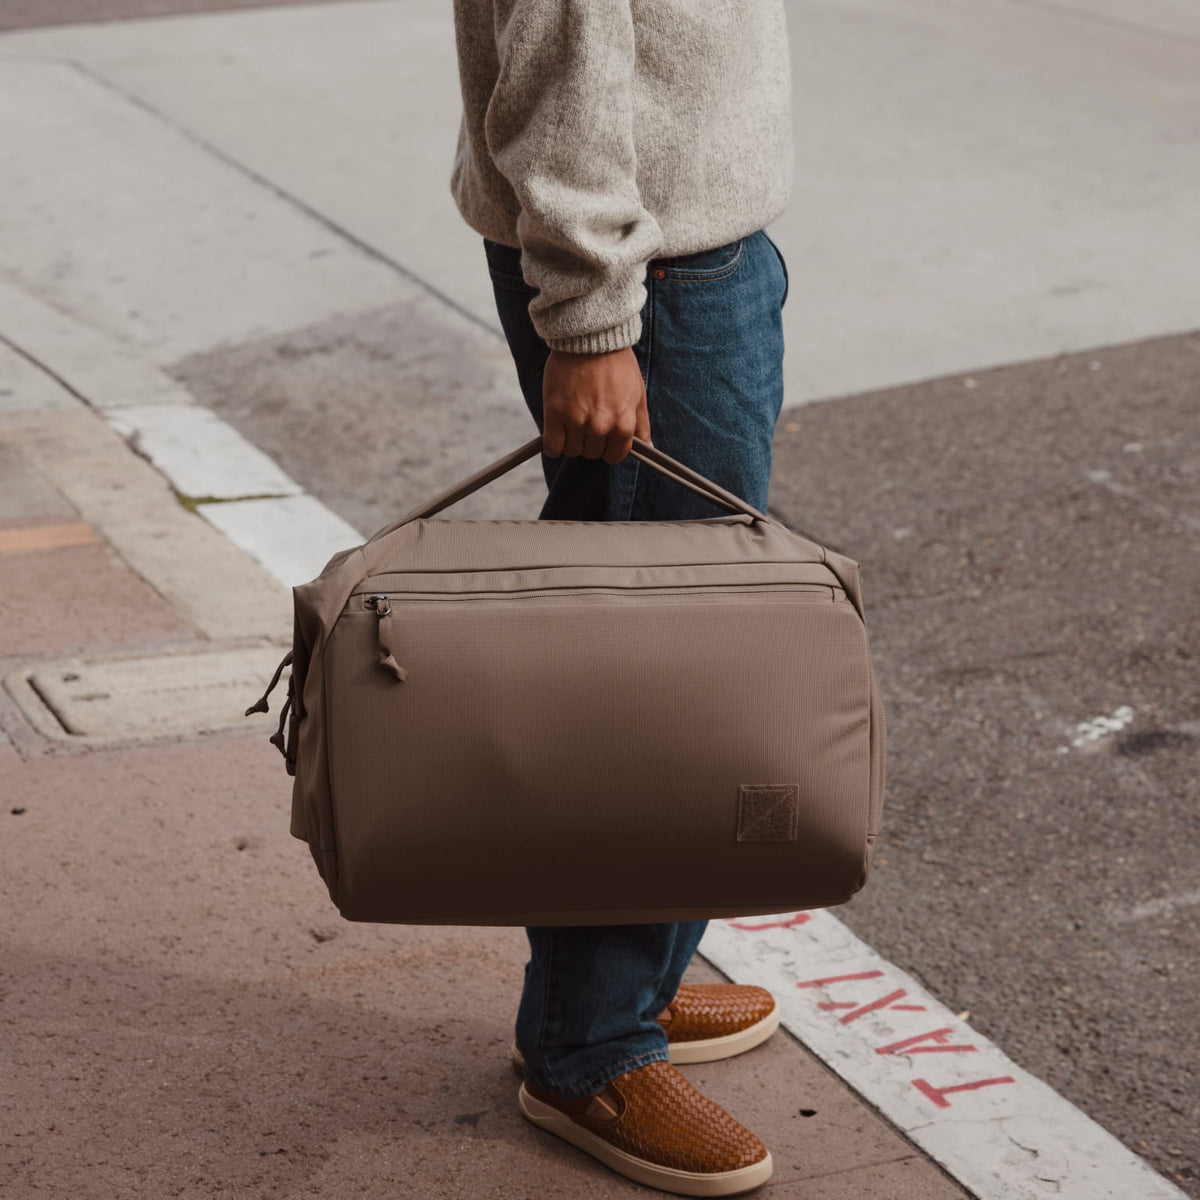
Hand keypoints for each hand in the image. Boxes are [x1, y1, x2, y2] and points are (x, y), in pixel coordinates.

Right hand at [541, 346, 651, 464]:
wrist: (590, 338)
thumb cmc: (616, 363)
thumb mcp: (638, 393)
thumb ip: (641, 424)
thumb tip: (649, 448)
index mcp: (623, 424)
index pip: (615, 456)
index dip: (608, 448)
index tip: (603, 438)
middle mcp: (601, 426)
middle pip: (592, 453)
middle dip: (590, 441)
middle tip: (587, 420)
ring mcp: (577, 421)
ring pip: (572, 451)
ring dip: (571, 441)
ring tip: (573, 419)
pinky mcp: (555, 413)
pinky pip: (553, 446)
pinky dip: (553, 444)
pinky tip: (557, 431)